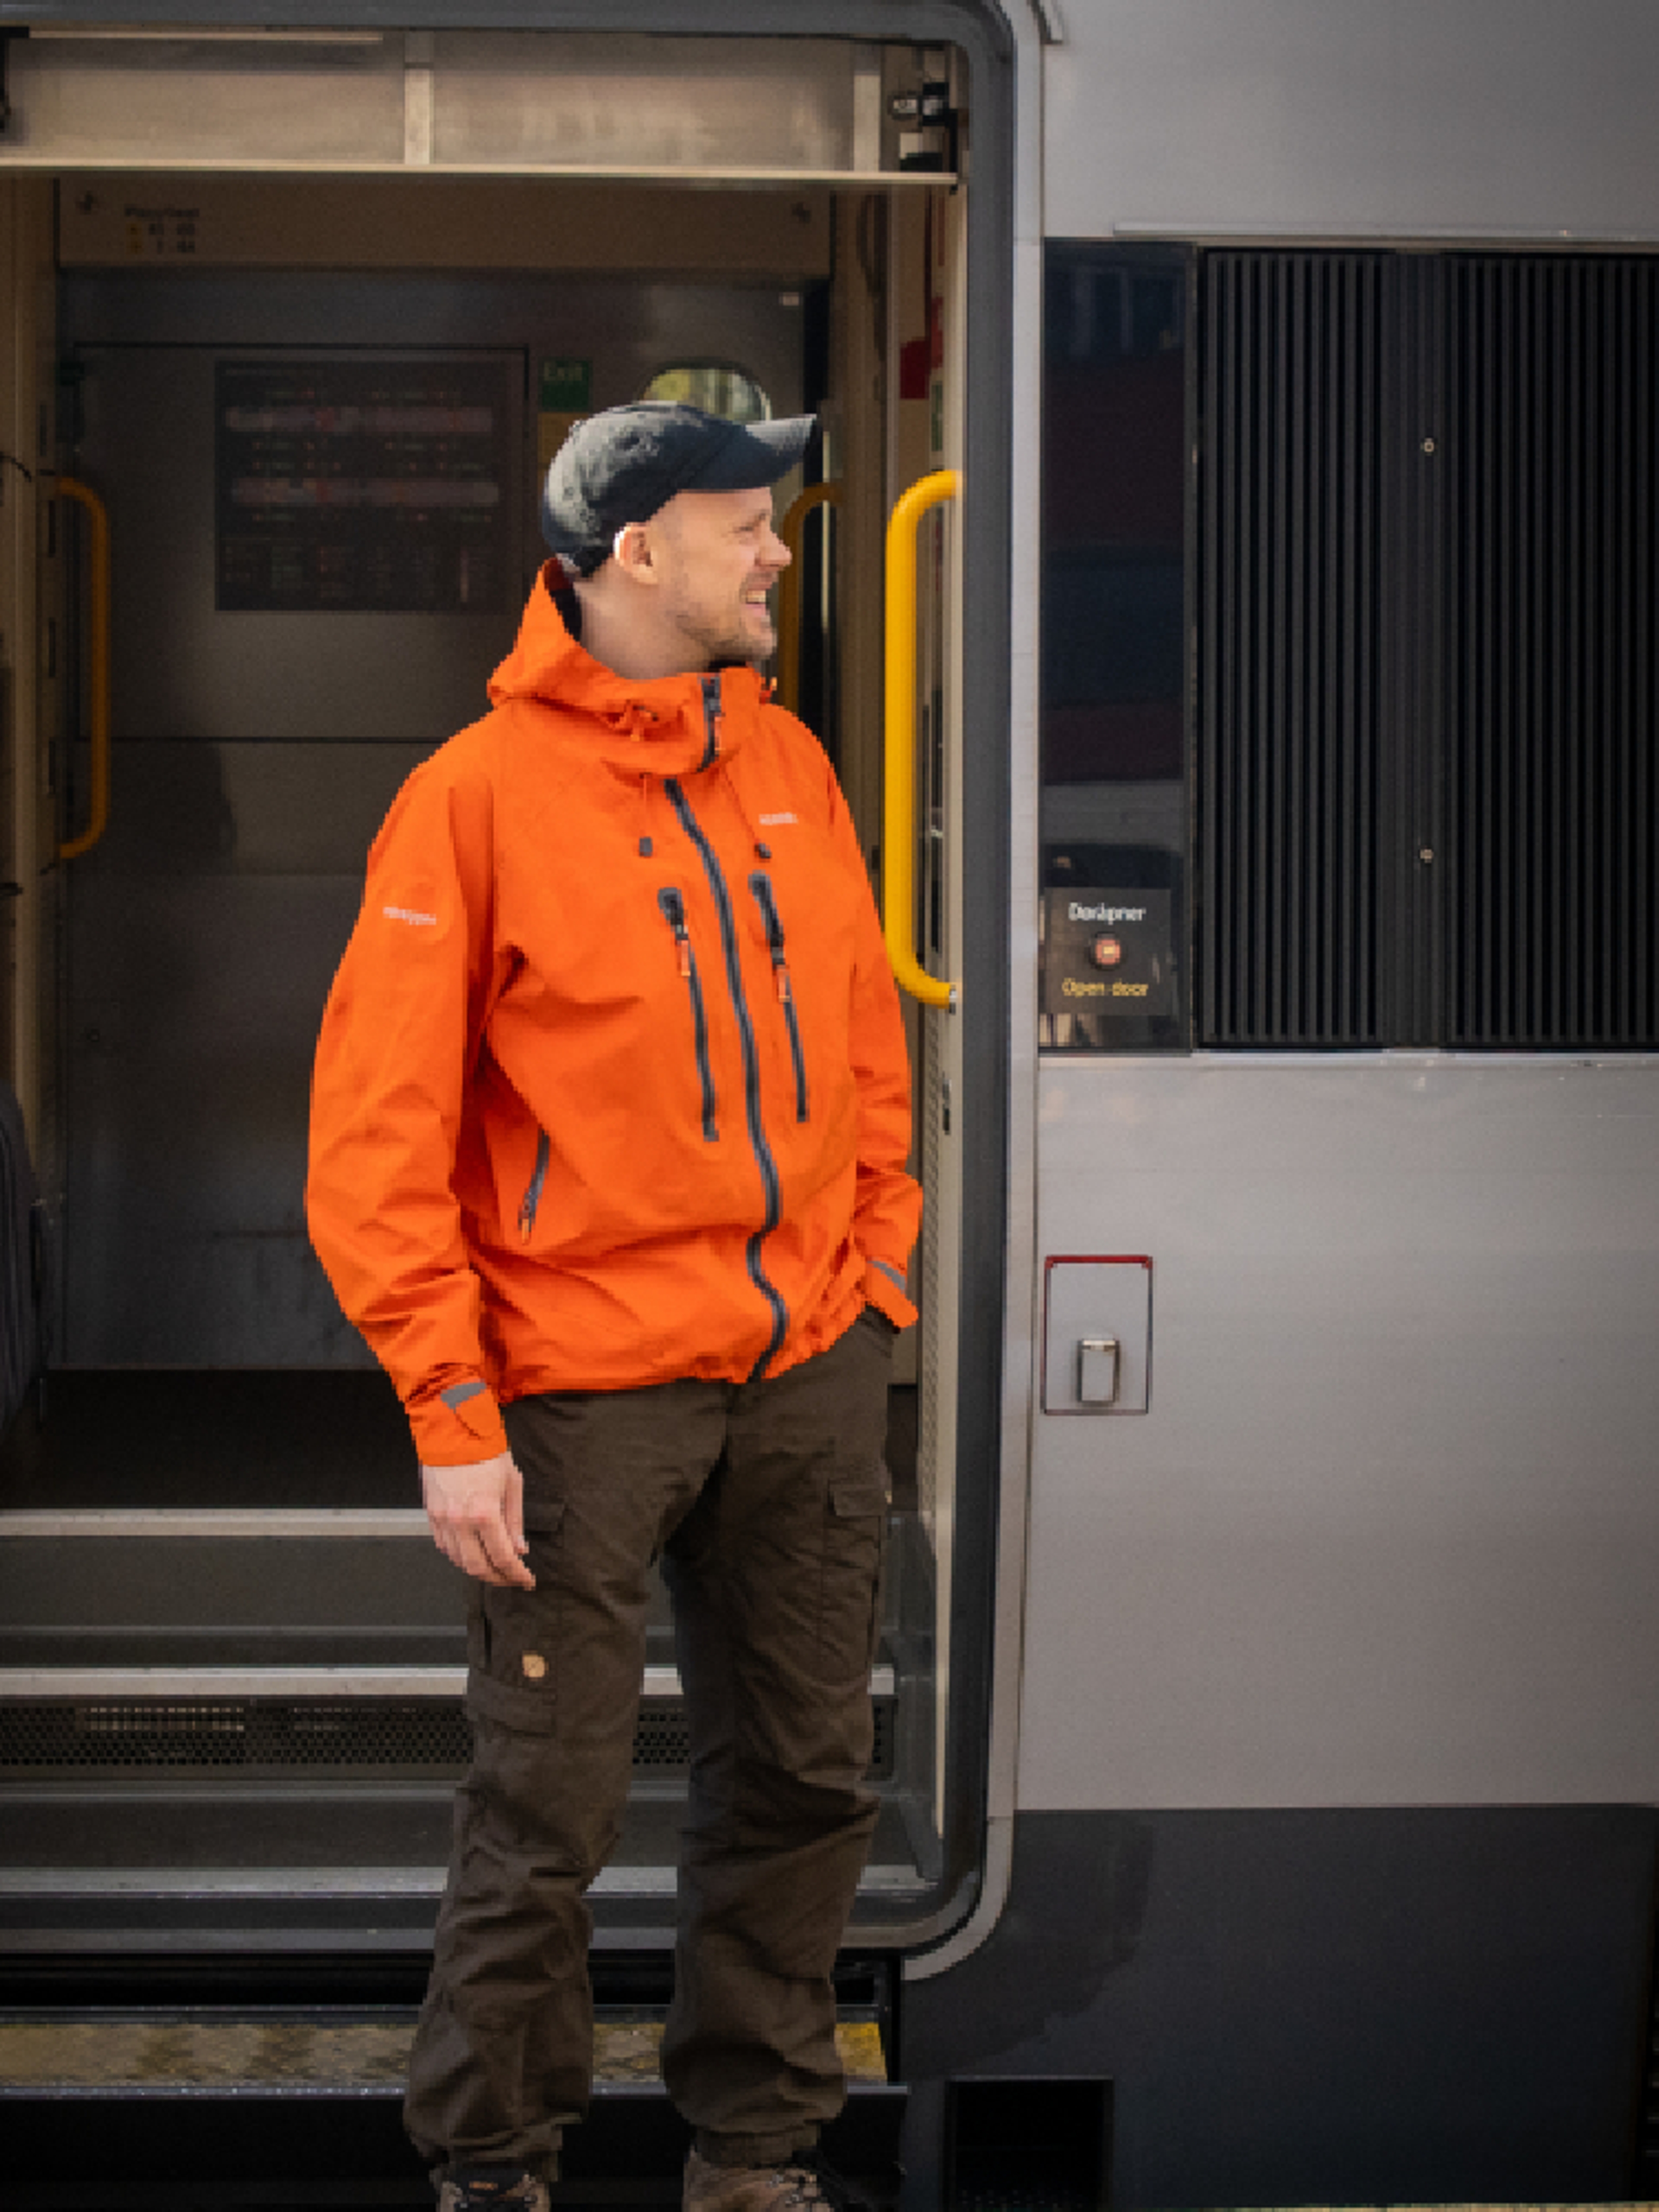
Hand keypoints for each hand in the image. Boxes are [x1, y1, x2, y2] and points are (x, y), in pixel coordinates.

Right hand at [420, 1451, 535, 1588]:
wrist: (453, 1430)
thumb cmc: (485, 1451)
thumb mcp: (512, 1483)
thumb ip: (515, 1521)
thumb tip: (520, 1549)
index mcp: (485, 1512)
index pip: (503, 1557)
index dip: (517, 1574)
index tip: (526, 1580)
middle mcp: (460, 1520)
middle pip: (478, 1567)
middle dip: (498, 1578)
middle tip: (512, 1578)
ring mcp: (442, 1519)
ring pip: (458, 1560)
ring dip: (478, 1569)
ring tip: (494, 1568)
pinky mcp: (430, 1514)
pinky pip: (443, 1546)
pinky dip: (458, 1555)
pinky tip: (472, 1552)